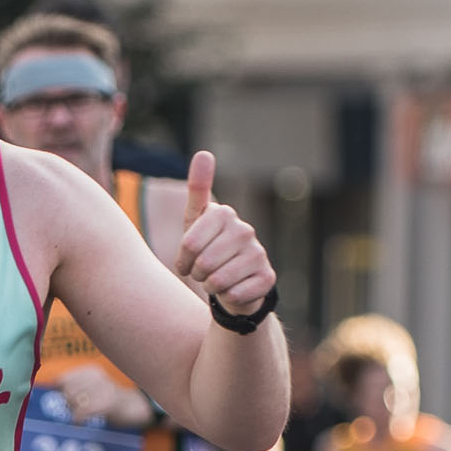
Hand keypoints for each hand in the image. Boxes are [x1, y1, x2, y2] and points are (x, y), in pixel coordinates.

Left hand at [59, 364, 132, 424]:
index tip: (68, 399)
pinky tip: (79, 423)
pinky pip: (83, 411)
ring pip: (74, 401)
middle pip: (68, 391)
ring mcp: (104, 389)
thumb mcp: (91, 388)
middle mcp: (97, 377)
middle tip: (76, 410)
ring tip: (80, 415)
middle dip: (68, 403)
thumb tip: (52, 386)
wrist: (133, 407)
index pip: (63, 379)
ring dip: (74, 412)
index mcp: (91, 371)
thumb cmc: (107, 400)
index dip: (61, 392)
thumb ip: (73, 387)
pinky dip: (77, 419)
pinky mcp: (108, 403)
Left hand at [173, 150, 275, 321]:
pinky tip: (233, 290)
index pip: (190, 244)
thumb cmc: (208, 250)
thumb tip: (204, 153)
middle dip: (197, 274)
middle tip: (203, 272)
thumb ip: (197, 190)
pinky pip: (235, 294)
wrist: (231, 283)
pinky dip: (228, 298)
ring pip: (218, 281)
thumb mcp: (195, 221)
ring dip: (211, 287)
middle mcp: (245, 230)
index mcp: (224, 214)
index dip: (183, 259)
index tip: (187, 260)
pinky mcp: (267, 278)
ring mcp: (259, 253)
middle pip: (203, 263)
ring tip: (217, 280)